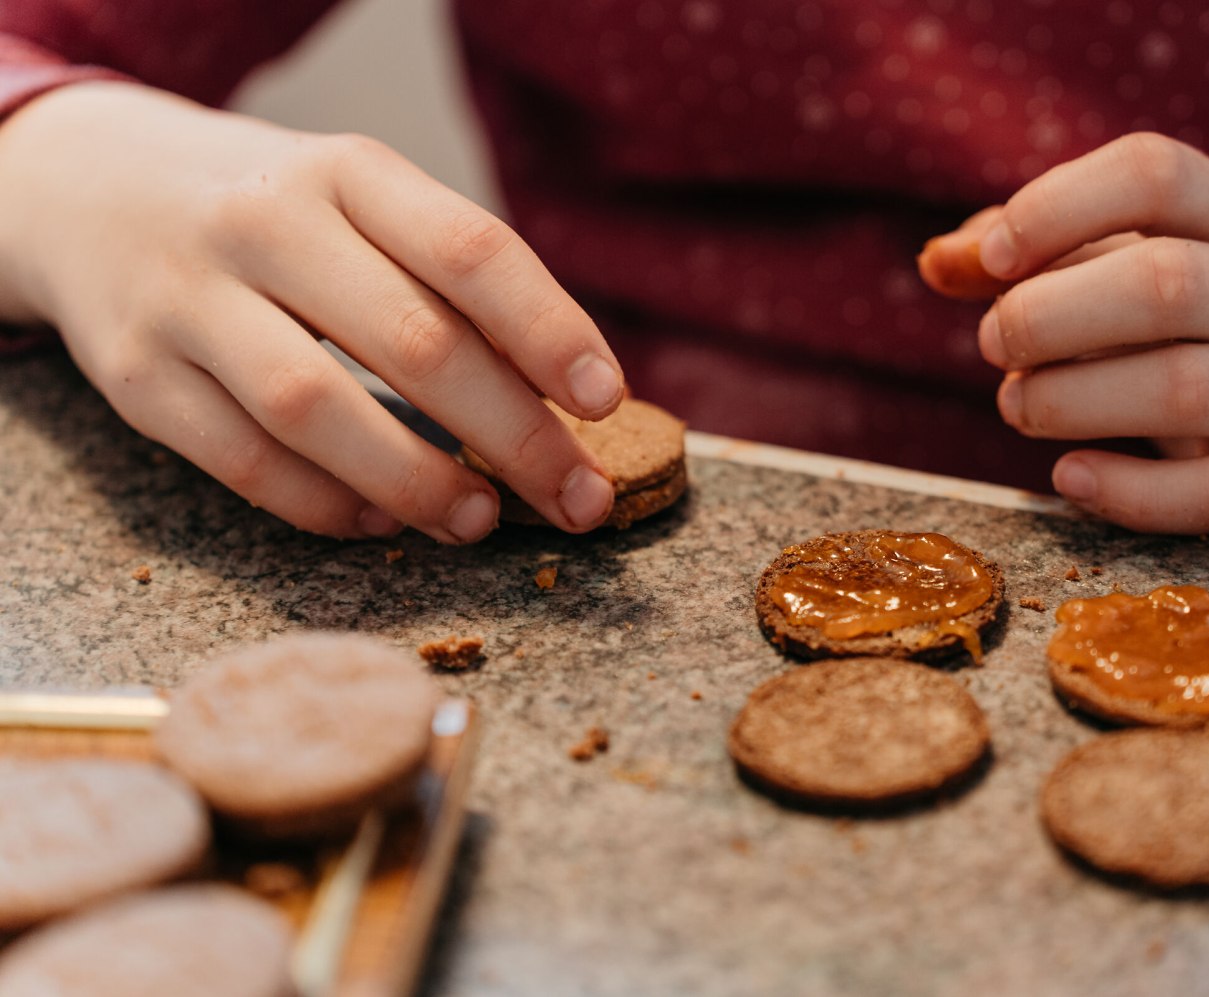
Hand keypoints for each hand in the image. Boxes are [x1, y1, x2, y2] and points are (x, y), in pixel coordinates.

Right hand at [0, 82, 623, 540]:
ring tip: (480, 520)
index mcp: (344, 171)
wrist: (91, 187)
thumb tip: (559, 392)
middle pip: (413, 341)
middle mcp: (264, 223)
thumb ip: (445, 280)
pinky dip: (326, 506)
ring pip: (318, 409)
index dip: (549, 330)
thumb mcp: (356, 203)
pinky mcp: (138, 377)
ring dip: (418, 481)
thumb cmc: (272, 214)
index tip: (605, 402)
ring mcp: (190, 300)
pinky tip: (383, 520)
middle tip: (578, 499)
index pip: (470, 250)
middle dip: (514, 435)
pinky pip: (244, 463)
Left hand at [925, 133, 1208, 533]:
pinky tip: (1069, 477)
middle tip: (994, 344)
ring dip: (1071, 401)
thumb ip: (1026, 260)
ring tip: (1018, 405)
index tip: (988, 261)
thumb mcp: (1113, 272)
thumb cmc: (1171, 329)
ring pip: (1187, 388)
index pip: (1154, 175)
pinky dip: (1130, 493)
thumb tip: (938, 260)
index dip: (1053, 210)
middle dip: (1046, 318)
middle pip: (1165, 284)